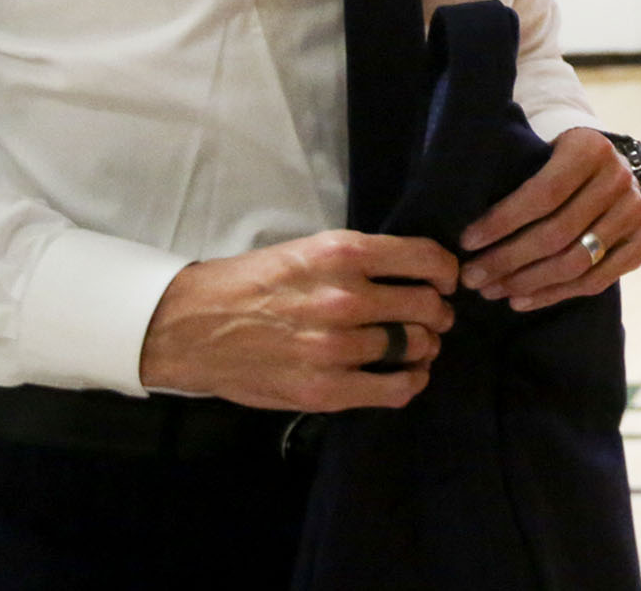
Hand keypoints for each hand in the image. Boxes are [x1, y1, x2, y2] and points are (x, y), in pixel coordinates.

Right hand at [137, 229, 457, 410]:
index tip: (445, 280)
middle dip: (438, 312)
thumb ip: (360, 260)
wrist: (194, 327)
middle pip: (427, 306)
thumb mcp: (308, 249)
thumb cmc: (253, 283)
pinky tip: (409, 375)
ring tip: (418, 346)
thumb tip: (416, 270)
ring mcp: (336, 347)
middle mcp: (345, 297)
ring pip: (416, 346)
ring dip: (426, 346)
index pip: (425, 258)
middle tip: (433, 316)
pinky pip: (395, 389)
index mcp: (341, 253)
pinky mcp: (326, 389)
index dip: (446, 271)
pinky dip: (412, 382)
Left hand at [458, 126, 640, 308]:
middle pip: (557, 233)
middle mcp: (620, 179)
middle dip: (508, 260)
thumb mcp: (539, 149)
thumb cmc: (556, 160)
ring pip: (576, 262)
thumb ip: (513, 173)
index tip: (467, 242)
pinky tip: (522, 299)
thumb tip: (462, 217)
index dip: (502, 222)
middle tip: (472, 277)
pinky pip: (597, 281)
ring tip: (492, 291)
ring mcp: (637, 212)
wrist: (608, 163)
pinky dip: (556, 295)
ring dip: (528, 283)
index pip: (542, 194)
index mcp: (591, 148)